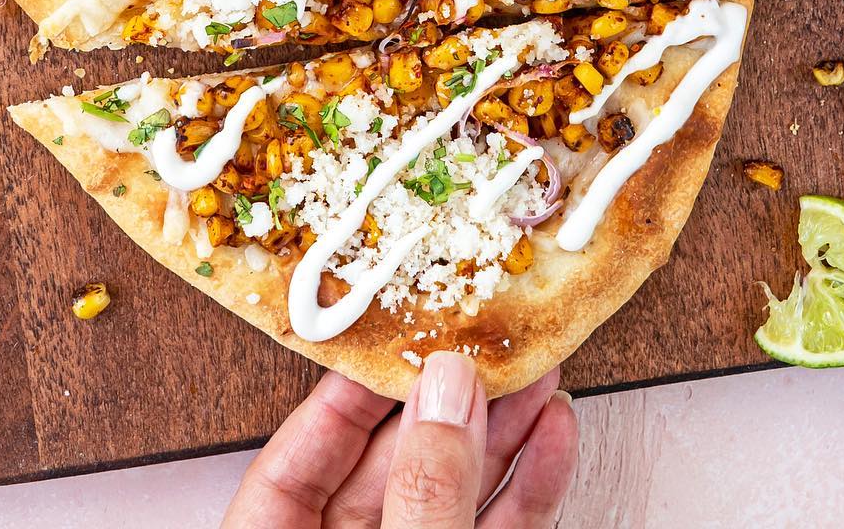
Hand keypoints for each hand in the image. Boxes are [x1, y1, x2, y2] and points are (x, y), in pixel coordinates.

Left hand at [222, 353, 576, 527]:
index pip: (290, 470)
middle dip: (444, 409)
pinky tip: (553, 440)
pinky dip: (529, 492)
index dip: (339, 402)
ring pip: (451, 499)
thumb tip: (447, 392)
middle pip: (383, 476)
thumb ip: (423, 495)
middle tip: (483, 345)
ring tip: (536, 375)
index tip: (387, 344)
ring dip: (500, 439)